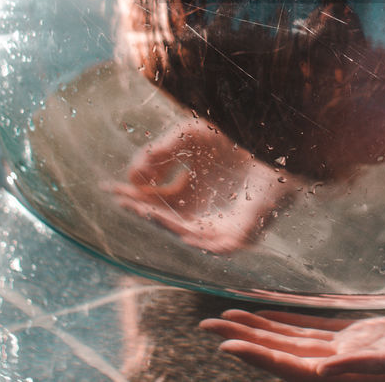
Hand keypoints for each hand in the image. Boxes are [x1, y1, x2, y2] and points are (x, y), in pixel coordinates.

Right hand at [103, 118, 290, 253]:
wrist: (276, 139)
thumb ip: (157, 152)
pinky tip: (183, 230)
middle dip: (141, 211)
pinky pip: (217, 247)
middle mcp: (201, 213)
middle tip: (122, 200)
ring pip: (185, 234)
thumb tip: (132, 179)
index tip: (108, 189)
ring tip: (145, 209)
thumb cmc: (235, 136)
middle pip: (164, 219)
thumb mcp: (187, 137)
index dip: (131, 196)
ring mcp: (221, 226)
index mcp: (189, 194)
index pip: (152, 202)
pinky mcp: (242, 235)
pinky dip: (199, 241)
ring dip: (165, 224)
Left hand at [201, 306, 384, 380]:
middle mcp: (353, 366)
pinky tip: (277, 312)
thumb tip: (326, 369)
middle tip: (206, 323)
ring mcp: (362, 350)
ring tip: (228, 316)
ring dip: (265, 329)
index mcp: (360, 374)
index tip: (223, 342)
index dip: (259, 356)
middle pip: (288, 354)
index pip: (296, 367)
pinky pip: (324, 328)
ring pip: (301, 340)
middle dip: (248, 340)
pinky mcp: (374, 335)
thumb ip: (377, 366)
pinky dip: (297, 320)